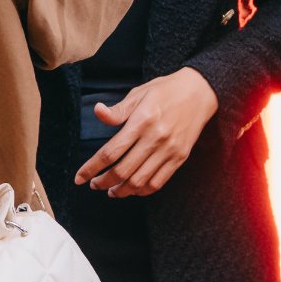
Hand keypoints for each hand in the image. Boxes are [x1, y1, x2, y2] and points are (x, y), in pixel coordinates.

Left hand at [74, 68, 218, 197]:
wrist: (200, 92)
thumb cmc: (166, 90)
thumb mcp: (139, 94)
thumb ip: (118, 110)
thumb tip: (97, 112)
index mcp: (142, 120)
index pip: (111, 151)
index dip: (91, 167)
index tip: (80, 177)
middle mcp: (155, 138)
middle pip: (123, 170)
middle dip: (103, 182)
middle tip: (94, 184)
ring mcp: (169, 150)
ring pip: (139, 181)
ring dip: (121, 190)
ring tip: (111, 190)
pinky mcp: (180, 157)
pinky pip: (158, 182)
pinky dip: (142, 190)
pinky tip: (132, 188)